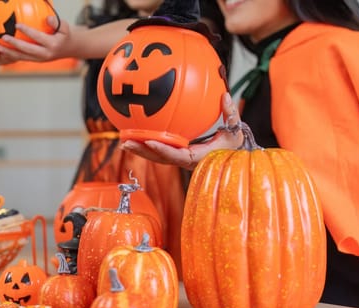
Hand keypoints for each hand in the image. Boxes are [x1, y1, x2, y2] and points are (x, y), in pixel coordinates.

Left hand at [0, 15, 72, 61]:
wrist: (69, 48)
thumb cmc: (65, 34)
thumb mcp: (65, 27)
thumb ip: (56, 22)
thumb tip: (47, 18)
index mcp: (52, 45)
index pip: (37, 37)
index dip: (27, 31)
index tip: (17, 25)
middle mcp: (45, 54)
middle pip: (27, 49)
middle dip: (14, 44)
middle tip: (4, 37)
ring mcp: (39, 59)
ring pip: (22, 57)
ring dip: (9, 52)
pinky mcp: (35, 61)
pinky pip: (21, 58)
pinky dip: (11, 55)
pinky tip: (1, 50)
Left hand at [120, 92, 243, 170]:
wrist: (231, 156)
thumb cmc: (233, 146)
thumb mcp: (235, 131)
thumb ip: (231, 114)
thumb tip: (225, 96)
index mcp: (196, 158)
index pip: (176, 155)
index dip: (162, 149)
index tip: (149, 141)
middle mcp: (184, 160)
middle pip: (158, 158)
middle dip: (142, 151)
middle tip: (125, 142)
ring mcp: (178, 159)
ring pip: (155, 156)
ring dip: (139, 149)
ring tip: (123, 140)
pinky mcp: (176, 154)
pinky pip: (159, 149)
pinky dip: (146, 143)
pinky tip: (135, 134)